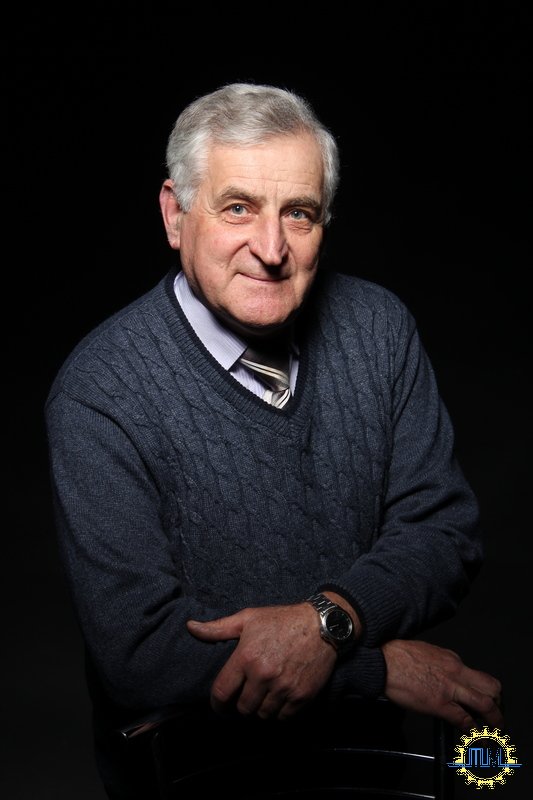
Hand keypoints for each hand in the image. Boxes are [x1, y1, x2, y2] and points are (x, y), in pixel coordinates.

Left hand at [187, 604, 336, 719]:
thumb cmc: (281, 620)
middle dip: (241, 704)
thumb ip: (218, 628)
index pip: (222, 693)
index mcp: (246, 657)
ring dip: (261, 709)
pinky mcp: (302, 696)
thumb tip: (190, 627)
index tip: (219, 705)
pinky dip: (280, 712)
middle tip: (246, 695)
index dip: (217, 704)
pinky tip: (279, 699)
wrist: (322, 625)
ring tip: (263, 696)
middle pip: (243, 708)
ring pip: (262, 715)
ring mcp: (284, 688)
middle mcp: (263, 675)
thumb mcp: (248, 618)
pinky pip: (283, 717)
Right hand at [382, 639, 503, 730]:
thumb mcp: (426, 652)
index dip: (482, 690)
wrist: (383, 661)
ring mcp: (450, 688)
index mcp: (451, 659)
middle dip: (497, 703)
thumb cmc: (398, 655)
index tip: (481, 699)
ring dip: (494, 719)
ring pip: (485, 704)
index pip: (477, 676)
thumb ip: (440, 664)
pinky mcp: (439, 703)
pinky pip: (464, 719)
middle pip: (491, 687)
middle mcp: (456, 671)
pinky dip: (473, 730)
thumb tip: (445, 676)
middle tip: (496, 715)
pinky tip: (473, 736)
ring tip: (494, 729)